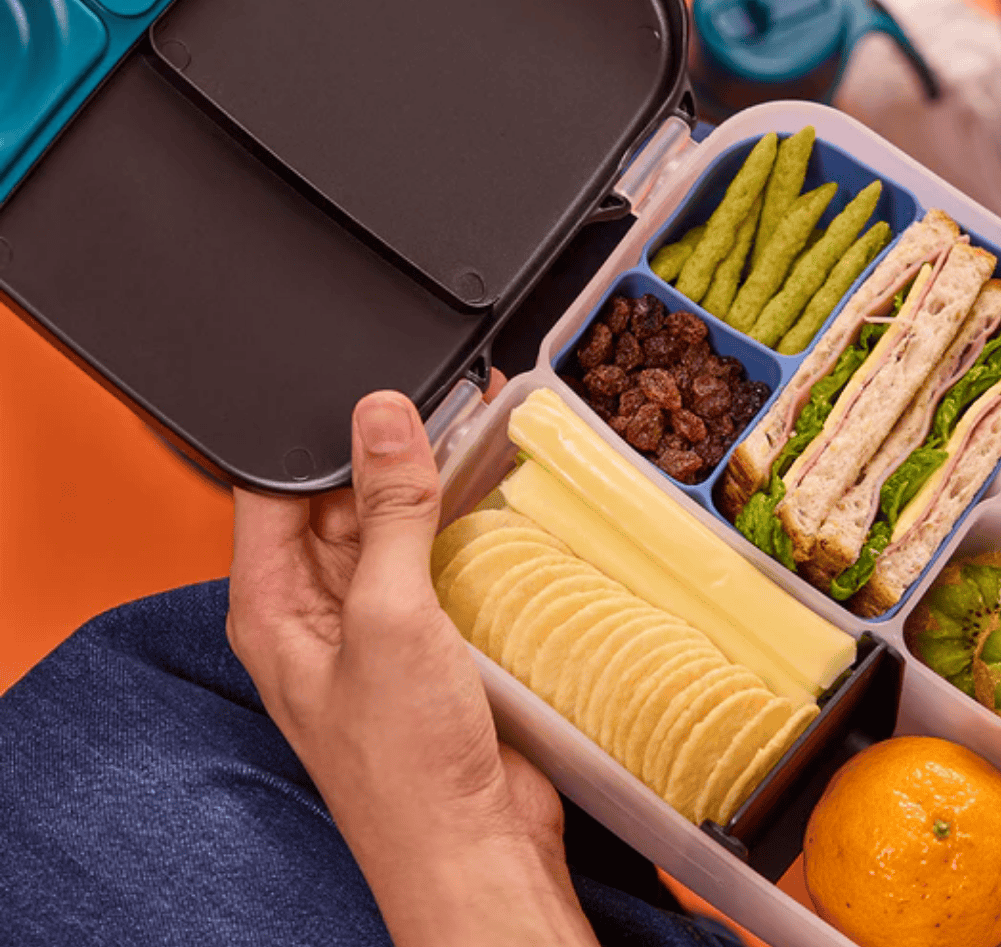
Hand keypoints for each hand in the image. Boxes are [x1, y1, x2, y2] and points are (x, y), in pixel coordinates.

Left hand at [227, 385, 598, 946]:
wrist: (478, 846)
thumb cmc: (405, 767)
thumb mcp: (389, 617)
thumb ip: (387, 511)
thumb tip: (380, 418)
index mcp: (274, 602)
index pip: (276, 487)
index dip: (320, 433)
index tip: (376, 391)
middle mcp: (321, 604)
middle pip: (342, 494)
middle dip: (386, 447)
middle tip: (441, 399)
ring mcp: (380, 614)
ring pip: (395, 517)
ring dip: (429, 476)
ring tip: (471, 423)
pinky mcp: (432, 625)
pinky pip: (438, 549)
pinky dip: (461, 514)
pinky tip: (489, 482)